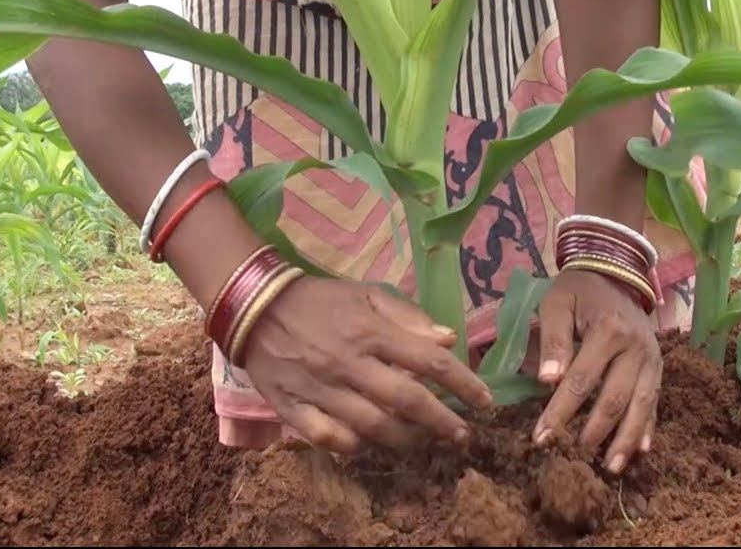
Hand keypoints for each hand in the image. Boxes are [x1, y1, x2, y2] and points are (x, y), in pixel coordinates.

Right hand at [240, 275, 492, 454]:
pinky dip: (352, 446)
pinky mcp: (293, 408)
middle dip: (442, 423)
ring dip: (405, 440)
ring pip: (372, 426)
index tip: (485, 401)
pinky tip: (367, 445)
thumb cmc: (320, 300)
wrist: (255, 307)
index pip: (429, 362)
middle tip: (462, 436)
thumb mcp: (366, 294)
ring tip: (421, 442)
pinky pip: (328, 438)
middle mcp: (350, 363)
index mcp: (371, 331)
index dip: (463, 384)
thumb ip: (407, 317)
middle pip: (407, 401)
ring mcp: (321, 389)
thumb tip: (448, 338)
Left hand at [532, 267, 661, 474]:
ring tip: (610, 468)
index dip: (560, 412)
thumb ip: (553, 340)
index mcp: (609, 331)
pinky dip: (648, 428)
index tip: (542, 438)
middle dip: (593, 433)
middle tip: (573, 458)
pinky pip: (655, 402)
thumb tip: (548, 381)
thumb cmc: (579, 290)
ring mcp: (652, 360)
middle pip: (614, 399)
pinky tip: (641, 452)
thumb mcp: (557, 303)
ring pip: (640, 406)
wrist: (615, 272)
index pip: (581, 381)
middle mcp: (637, 348)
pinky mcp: (659, 368)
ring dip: (625, 440)